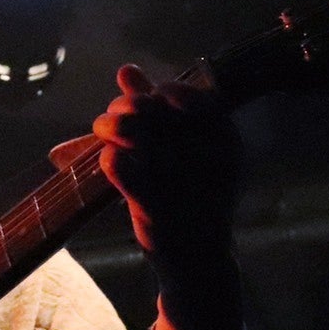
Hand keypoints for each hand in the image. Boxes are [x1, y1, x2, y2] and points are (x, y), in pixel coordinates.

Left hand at [91, 64, 238, 262]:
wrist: (197, 259)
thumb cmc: (191, 198)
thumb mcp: (186, 149)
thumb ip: (158, 107)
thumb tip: (127, 69)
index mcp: (225, 138)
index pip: (186, 95)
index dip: (158, 93)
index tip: (145, 104)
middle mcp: (207, 155)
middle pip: (154, 110)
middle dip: (124, 107)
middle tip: (110, 119)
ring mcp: (178, 180)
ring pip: (133, 132)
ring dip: (110, 126)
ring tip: (103, 133)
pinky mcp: (150, 204)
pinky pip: (116, 164)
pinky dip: (106, 156)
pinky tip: (108, 159)